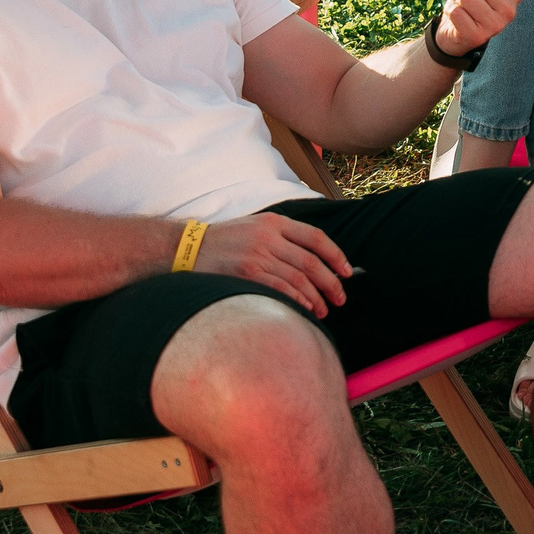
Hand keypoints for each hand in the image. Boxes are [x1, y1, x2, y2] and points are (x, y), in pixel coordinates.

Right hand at [192, 212, 352, 317]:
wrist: (186, 248)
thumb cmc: (224, 242)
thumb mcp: (255, 227)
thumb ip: (282, 238)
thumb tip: (315, 262)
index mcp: (274, 222)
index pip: (315, 237)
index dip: (336, 255)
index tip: (347, 272)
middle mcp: (268, 237)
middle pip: (311, 261)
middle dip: (331, 282)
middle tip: (340, 298)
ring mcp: (257, 256)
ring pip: (298, 278)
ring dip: (315, 298)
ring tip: (323, 310)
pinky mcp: (246, 274)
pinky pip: (281, 289)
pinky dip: (297, 301)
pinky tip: (305, 310)